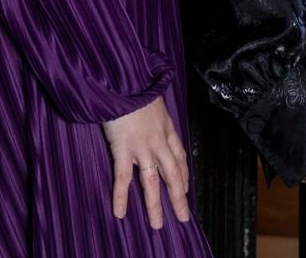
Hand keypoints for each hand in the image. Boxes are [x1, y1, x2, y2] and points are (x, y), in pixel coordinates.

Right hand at [101, 97, 191, 228]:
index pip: (180, 158)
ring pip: (152, 182)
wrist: (125, 80)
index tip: (185, 189)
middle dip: (178, 198)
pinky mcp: (123, 148)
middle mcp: (159, 142)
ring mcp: (142, 147)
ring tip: (157, 225)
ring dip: (155, 205)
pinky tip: (120, 213)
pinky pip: (123, 178)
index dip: (183, 176)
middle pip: (173, 175)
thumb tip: (155, 122)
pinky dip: (121, 196)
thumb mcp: (155, 102)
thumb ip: (156, 117)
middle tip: (183, 217)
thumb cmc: (137, 88)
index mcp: (167, 130)